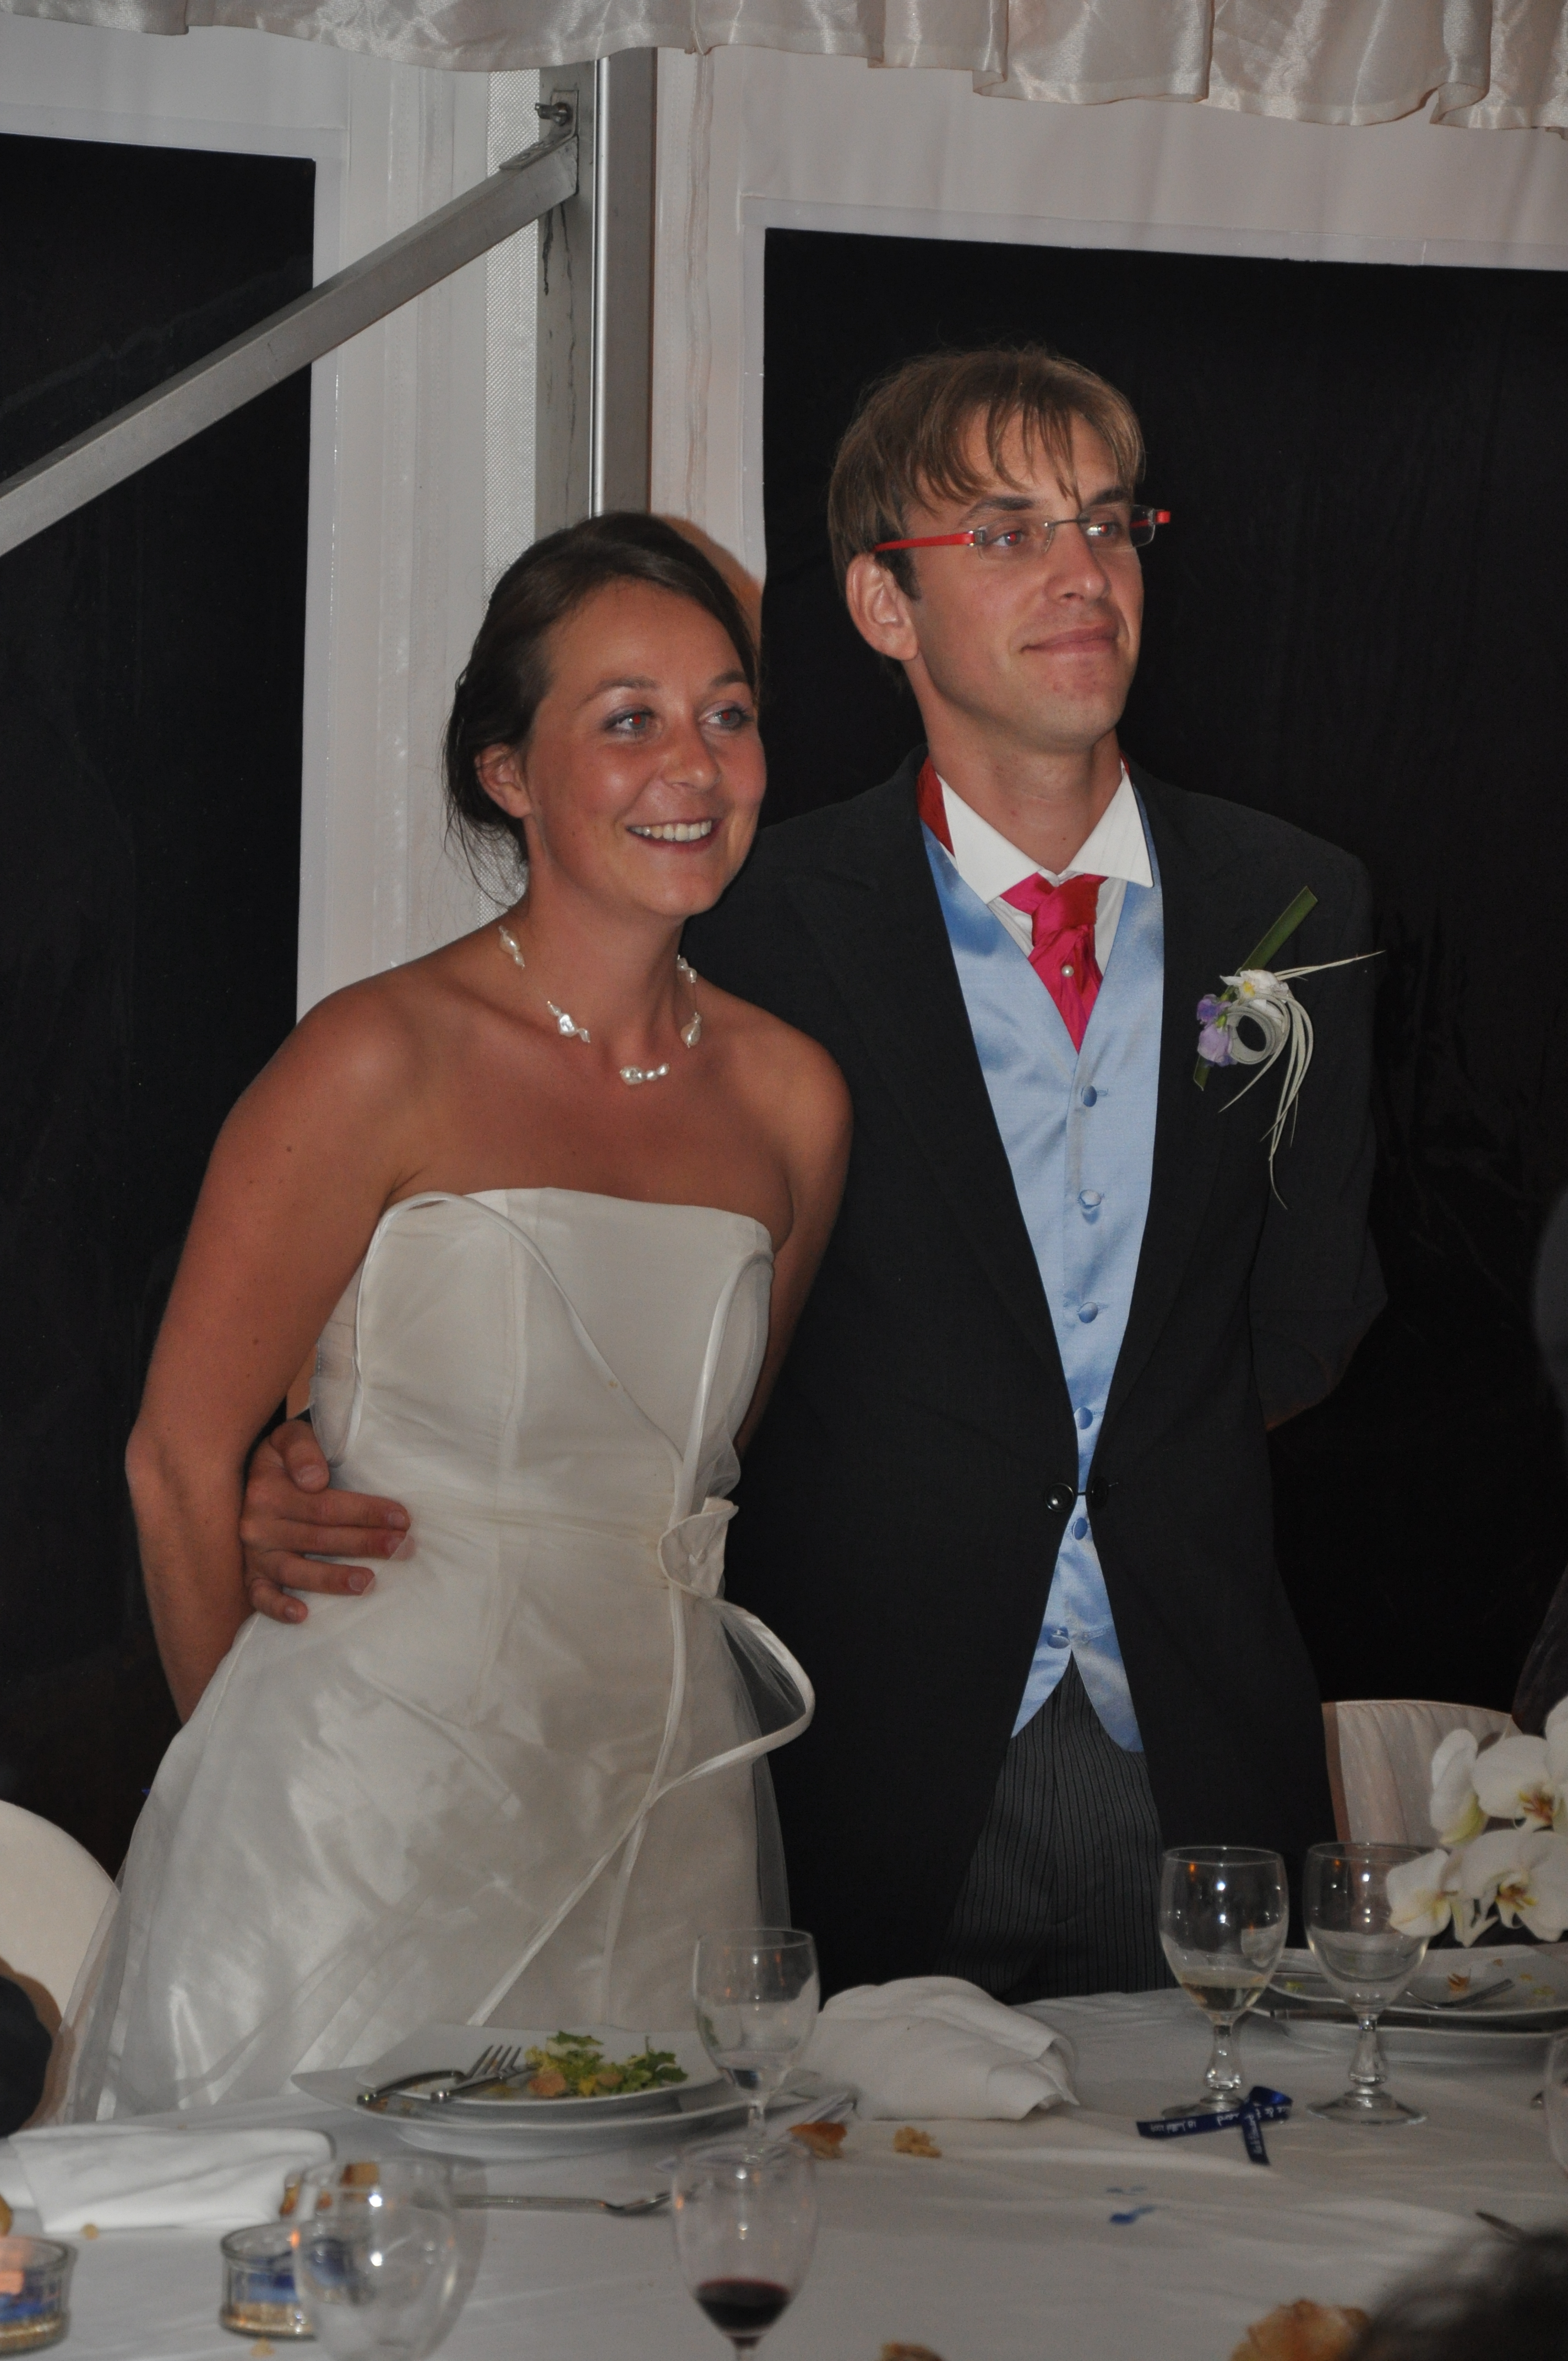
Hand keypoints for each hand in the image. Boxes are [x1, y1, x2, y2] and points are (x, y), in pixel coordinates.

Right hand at [239, 1420, 410, 1624]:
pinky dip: (278, 1608)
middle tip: (402, 1548)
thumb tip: (314, 1479)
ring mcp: (255, 1553)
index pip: (324, 1505)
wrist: (251, 1474)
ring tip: (368, 1582)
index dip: (365, 1512)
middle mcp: (258, 1525)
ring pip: (295, 1570)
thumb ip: (302, 1448)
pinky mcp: (251, 1575)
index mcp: (269, 1491)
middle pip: (318, 1538)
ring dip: (332, 1579)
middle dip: (364, 1543)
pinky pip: (260, 1596)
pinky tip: (302, 1615)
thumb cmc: (285, 1457)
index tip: (401, 1518)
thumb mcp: (288, 1437)